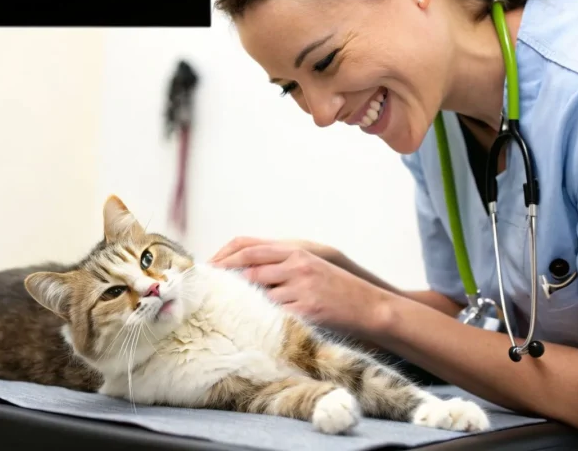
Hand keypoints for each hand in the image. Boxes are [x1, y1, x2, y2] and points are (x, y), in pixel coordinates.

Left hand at [208, 238, 389, 334]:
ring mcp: (302, 288)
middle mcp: (297, 266)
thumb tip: (247, 273)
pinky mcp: (307, 311)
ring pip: (260, 295)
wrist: (370, 307)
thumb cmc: (338, 290)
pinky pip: (276, 317)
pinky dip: (261, 322)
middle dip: (227, 282)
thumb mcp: (312, 267)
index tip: (207, 268)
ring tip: (224, 313)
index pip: (251, 249)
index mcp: (297, 252)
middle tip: (207, 292)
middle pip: (250, 271)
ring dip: (243, 305)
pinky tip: (250, 328)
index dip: (225, 258)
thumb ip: (283, 266)